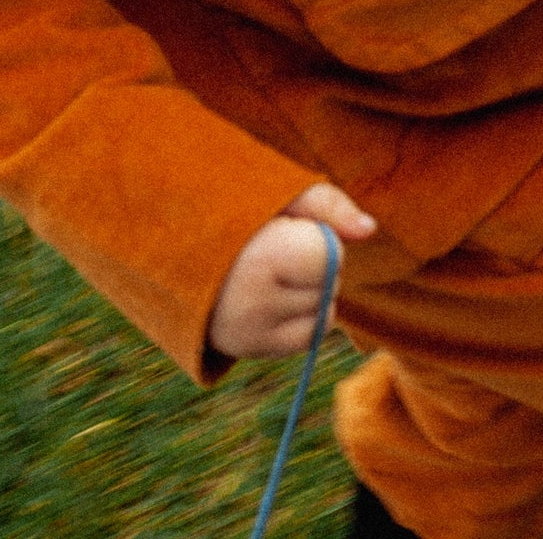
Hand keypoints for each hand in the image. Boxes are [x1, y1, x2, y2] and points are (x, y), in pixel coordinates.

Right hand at [207, 183, 376, 360]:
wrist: (173, 250)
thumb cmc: (233, 213)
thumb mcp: (274, 192)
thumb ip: (327, 204)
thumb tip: (369, 229)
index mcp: (260, 260)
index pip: (330, 258)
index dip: (320, 239)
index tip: (288, 229)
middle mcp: (254, 306)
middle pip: (331, 286)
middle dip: (316, 265)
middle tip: (272, 249)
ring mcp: (251, 335)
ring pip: (326, 315)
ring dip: (313, 293)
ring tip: (272, 272)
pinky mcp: (252, 349)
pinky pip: (310, 337)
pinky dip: (304, 316)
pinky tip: (275, 295)